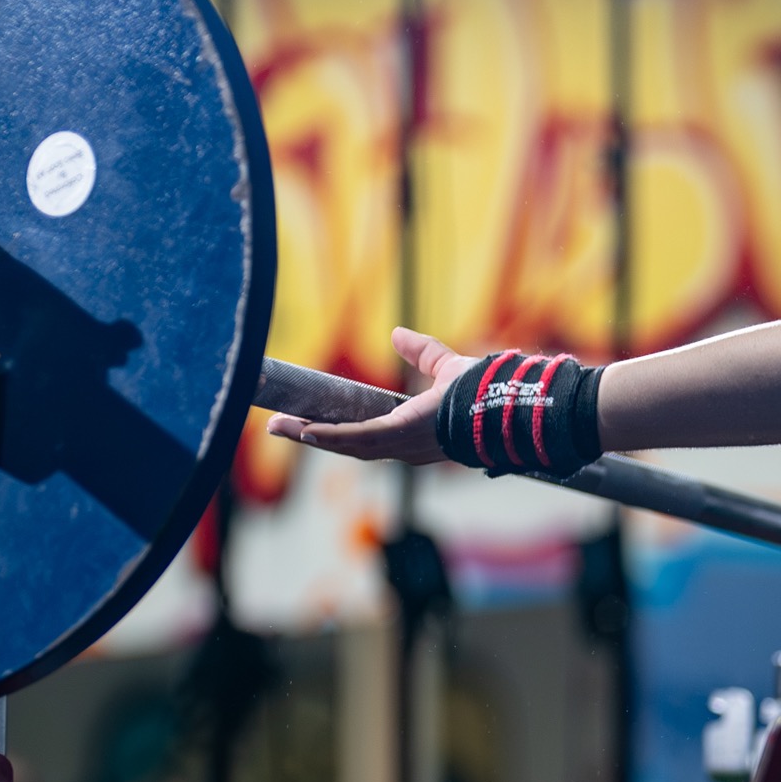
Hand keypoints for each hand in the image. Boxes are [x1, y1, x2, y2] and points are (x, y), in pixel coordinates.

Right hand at [265, 327, 471, 464]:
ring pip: (346, 444)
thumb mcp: (445, 366)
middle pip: (349, 445)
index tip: (309, 424)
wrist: (502, 400)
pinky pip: (359, 438)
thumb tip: (397, 334)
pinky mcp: (401, 434)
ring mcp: (402, 444)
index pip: (367, 436)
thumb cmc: (482, 391)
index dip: (337, 432)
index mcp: (413, 434)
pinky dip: (331, 435)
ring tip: (278, 427)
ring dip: (310, 436)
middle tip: (278, 426)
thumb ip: (420, 352)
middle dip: (312, 436)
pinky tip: (305, 430)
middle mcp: (405, 447)